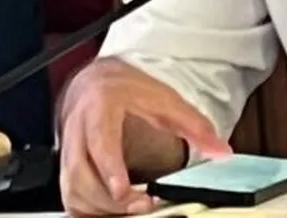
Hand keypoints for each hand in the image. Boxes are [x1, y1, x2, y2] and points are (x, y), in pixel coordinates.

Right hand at [59, 57, 229, 215]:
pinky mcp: (66, 165)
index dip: (109, 167)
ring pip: (71, 187)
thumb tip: (221, 150)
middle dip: (107, 197)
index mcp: (101, 106)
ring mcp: (68, 148)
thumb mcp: (164, 99)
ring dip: (97, 206)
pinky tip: (110, 212)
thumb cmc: (126, 89)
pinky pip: (68, 195)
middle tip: (140, 205)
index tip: (123, 189)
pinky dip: (87, 209)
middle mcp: (77, 128)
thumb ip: (194, 125)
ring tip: (131, 210)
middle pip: (81, 171)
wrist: (97, 80)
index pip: (100, 140)